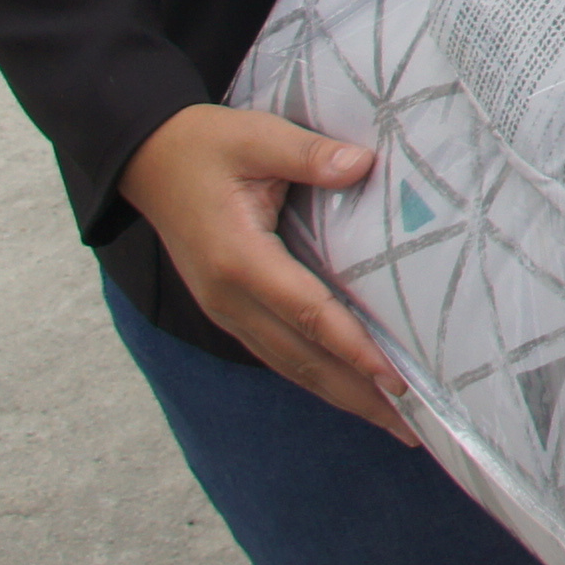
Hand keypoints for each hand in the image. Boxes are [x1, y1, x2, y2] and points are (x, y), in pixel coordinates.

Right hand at [117, 103, 413, 440]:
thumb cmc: (204, 145)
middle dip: (361, 395)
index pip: (309, 314)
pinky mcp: (229, 310)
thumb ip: (308, 154)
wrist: (146, 159)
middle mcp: (231, 299)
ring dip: (344, 396)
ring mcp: (227, 310)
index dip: (355, 349)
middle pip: (305, 359)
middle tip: (418, 428)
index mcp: (240, 261)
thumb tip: (362, 164)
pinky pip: (279, 354)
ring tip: (397, 423)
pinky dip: (319, 377)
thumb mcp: (255, 136)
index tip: (398, 380)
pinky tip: (351, 390)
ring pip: (292, 365)